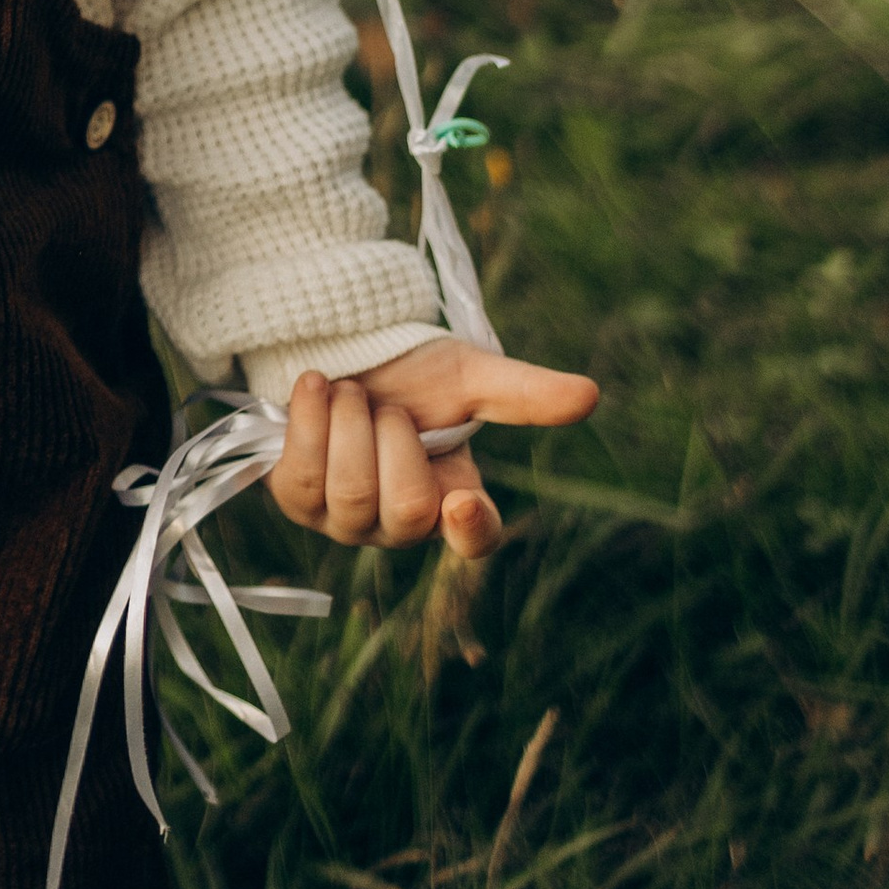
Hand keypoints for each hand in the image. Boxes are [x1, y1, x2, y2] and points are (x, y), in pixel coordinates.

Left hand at [267, 340, 599, 559]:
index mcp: (454, 501)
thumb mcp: (467, 376)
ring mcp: (346, 521)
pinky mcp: (297, 502)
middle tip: (386, 402)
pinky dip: (310, 417)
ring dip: (349, 421)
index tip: (464, 501)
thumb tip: (590, 394)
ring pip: (349, 493)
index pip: (474, 540)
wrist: (337, 347)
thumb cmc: (410, 372)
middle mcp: (401, 525)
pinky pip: (301, 476)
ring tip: (352, 393)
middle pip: (404, 508)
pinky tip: (316, 386)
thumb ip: (522, 392)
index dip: (470, 530)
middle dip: (392, 434)